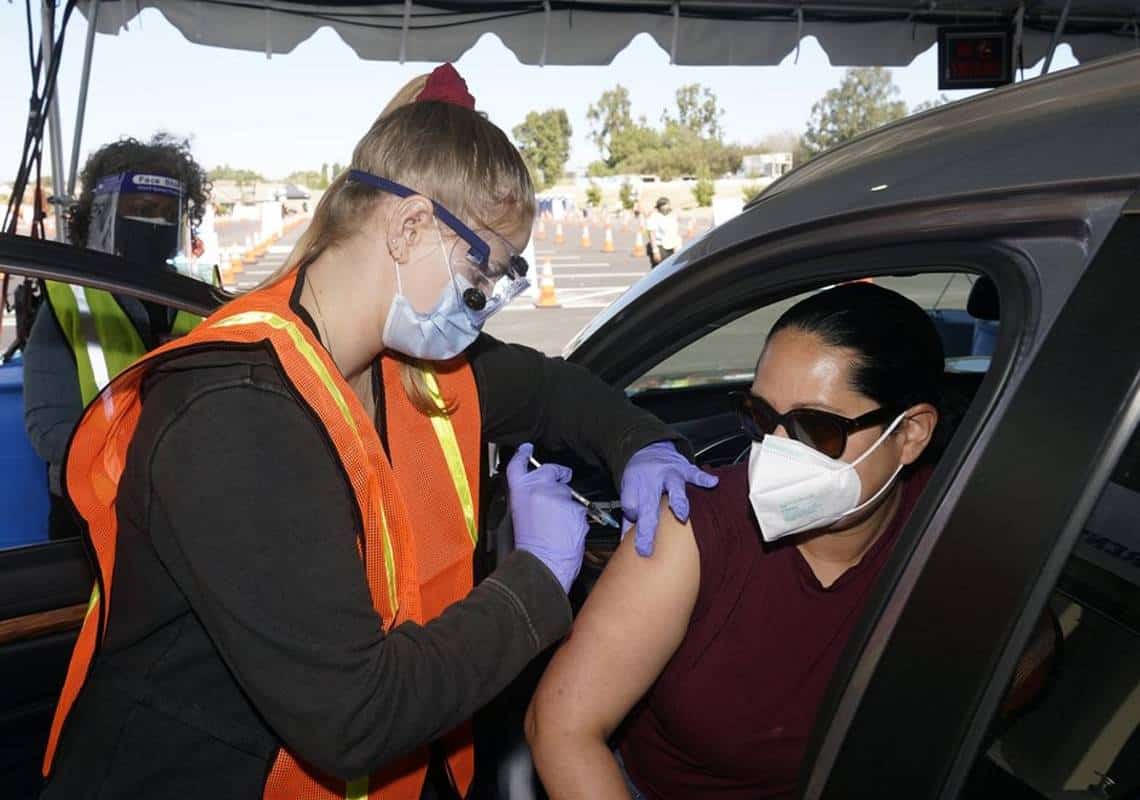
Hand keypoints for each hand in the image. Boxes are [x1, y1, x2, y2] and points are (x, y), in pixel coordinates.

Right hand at [507, 443, 588, 592]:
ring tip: (559, 524)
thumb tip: (543, 491)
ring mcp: (557, 496)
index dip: (523, 454)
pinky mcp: (574, 507)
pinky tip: (568, 530)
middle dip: (559, 473)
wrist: (543, 563)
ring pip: (568, 493)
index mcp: (520, 492)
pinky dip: (577, 518)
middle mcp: (537, 489)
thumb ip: (530, 497)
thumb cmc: (532, 546)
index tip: (526, 449)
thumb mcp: (521, 515)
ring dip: (568, 505)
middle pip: (550, 470)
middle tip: (563, 477)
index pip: (518, 466)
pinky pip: (580, 508)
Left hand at [620, 441, 718, 556]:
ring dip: (677, 501)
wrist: (649, 449)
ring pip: (673, 487)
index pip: (630, 509)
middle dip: (647, 527)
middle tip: (646, 547)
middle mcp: (651, 481)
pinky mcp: (685, 469)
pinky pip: (694, 473)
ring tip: (681, 514)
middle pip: (648, 505)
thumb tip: (625, 544)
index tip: (640, 548)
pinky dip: (702, 479)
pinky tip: (712, 483)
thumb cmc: (641, 477)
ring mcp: (668, 474)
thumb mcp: (630, 494)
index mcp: (635, 488)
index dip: (635, 526)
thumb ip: (629, 519)